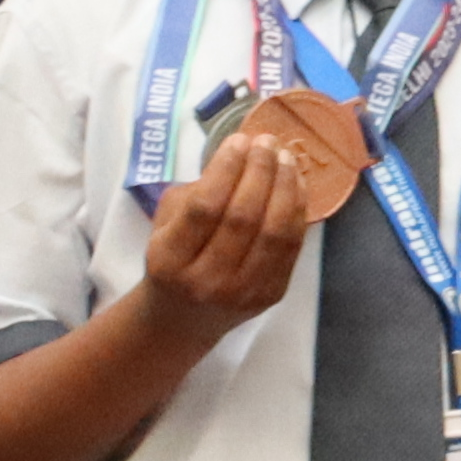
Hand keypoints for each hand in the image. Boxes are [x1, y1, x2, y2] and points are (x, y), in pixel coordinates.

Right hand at [137, 107, 333, 337]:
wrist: (184, 320)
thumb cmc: (173, 260)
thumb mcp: (164, 227)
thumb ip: (194, 194)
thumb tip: (241, 155)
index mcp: (169, 260)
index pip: (204, 208)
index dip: (226, 169)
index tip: (239, 139)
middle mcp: (205, 280)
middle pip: (242, 217)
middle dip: (259, 171)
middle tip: (266, 141)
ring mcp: (242, 292)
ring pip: (273, 231)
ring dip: (284, 186)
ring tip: (285, 156)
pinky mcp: (271, 295)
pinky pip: (291, 245)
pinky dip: (296, 209)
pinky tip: (296, 183)